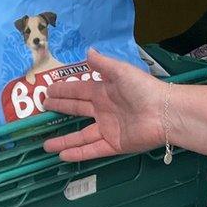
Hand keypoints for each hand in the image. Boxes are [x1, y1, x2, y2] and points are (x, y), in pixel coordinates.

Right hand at [41, 49, 172, 161]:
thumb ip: (103, 64)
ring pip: (81, 136)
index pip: (79, 90)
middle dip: (61, 109)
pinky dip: (78, 153)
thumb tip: (88, 51)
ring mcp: (108, 128)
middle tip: (43, 109)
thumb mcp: (121, 72)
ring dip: (64, 140)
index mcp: (105, 91)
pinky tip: (62, 156)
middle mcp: (104, 110)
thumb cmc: (143, 89)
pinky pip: (92, 149)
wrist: (164, 112)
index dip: (63, 91)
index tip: (47, 91)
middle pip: (77, 110)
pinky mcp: (114, 144)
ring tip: (46, 144)